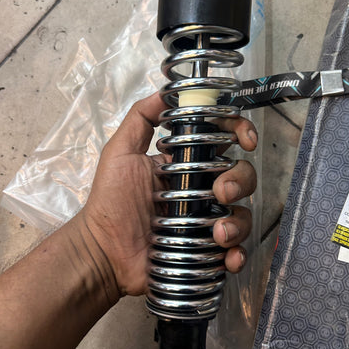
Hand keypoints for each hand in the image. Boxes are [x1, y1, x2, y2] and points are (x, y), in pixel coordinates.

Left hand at [78, 92, 256, 297]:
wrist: (103, 252)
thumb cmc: (110, 203)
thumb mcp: (120, 153)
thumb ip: (140, 118)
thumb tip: (167, 92)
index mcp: (186, 165)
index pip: (222, 142)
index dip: (240, 133)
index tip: (246, 139)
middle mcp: (201, 190)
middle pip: (241, 176)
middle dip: (240, 180)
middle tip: (220, 192)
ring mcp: (206, 221)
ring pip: (242, 213)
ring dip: (238, 221)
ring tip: (217, 233)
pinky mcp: (206, 250)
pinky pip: (234, 250)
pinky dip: (238, 254)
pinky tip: (228, 257)